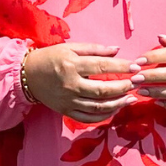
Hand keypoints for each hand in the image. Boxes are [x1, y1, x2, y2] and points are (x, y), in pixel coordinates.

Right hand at [23, 42, 140, 122]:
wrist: (28, 75)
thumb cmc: (50, 58)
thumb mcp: (70, 47)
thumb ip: (94, 49)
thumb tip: (117, 50)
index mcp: (72, 65)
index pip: (102, 67)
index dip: (121, 68)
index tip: (136, 67)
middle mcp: (70, 84)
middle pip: (102, 90)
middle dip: (123, 87)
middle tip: (137, 83)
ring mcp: (68, 100)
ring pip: (97, 107)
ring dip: (117, 104)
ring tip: (130, 98)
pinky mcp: (66, 111)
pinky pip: (88, 118)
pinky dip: (103, 116)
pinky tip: (115, 110)